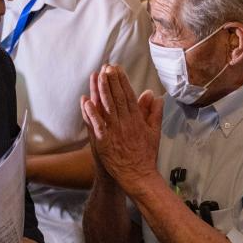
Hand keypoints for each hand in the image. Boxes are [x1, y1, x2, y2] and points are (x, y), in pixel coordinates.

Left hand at [80, 65, 162, 193]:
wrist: (140, 176)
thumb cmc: (146, 156)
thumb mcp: (154, 132)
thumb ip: (154, 113)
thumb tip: (155, 96)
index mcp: (137, 120)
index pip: (129, 96)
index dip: (122, 81)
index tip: (117, 68)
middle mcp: (126, 123)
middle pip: (118, 98)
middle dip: (112, 81)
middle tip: (106, 66)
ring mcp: (115, 133)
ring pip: (108, 108)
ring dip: (102, 91)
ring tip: (98, 76)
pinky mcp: (105, 143)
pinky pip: (97, 126)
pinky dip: (92, 114)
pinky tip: (86, 102)